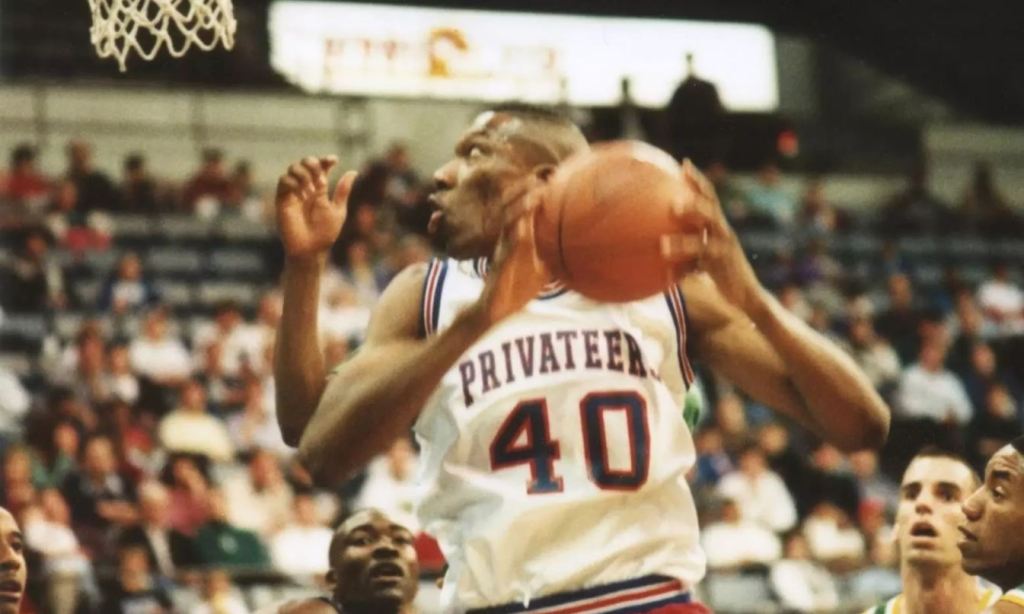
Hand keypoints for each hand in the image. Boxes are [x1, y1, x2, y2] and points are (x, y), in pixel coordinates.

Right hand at [275, 155, 357, 260]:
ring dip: (303, 173)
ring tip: (311, 188)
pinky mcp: (282, 199)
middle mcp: (305, 188)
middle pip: (305, 163)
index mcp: (320, 189)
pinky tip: (302, 194)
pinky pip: (283, 180)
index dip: (326, 160)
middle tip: (320, 177)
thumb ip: (342, 191)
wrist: (310, 249)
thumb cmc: (325, 232)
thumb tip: (353, 172)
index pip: (321, 167)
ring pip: (292, 168)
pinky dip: (293, 182)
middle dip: (313, 163)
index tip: (334, 160)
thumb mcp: (337, 209)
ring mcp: (293, 193)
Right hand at [473, 175, 550, 326]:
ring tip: (534, 195)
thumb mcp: (542, 269)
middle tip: (538, 177)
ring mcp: (503, 249)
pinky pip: (509, 246)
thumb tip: (578, 254)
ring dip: (520, 207)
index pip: (521, 208)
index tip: (545, 177)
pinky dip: (517, 235)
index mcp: (517, 237)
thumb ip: (554, 257)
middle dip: (522, 191)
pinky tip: (525, 228)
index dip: (529, 192)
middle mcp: (508, 239)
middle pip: (511, 207)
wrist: (497, 308)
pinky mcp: (501, 264)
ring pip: (509, 221)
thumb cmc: (518, 287)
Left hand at [662, 159, 763, 313]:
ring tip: (664, 242)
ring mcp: (725, 249)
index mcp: (719, 225)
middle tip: (673, 200)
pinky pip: (703, 264)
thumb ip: (689, 245)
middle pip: (711, 210)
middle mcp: (724, 232)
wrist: (747, 296)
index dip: (699, 180)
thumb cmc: (722, 274)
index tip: (684, 164)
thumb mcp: (705, 255)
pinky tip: (667, 270)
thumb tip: (658, 240)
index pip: (710, 197)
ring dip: (684, 239)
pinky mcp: (723, 266)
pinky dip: (685, 265)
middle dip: (694, 200)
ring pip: (705, 238)